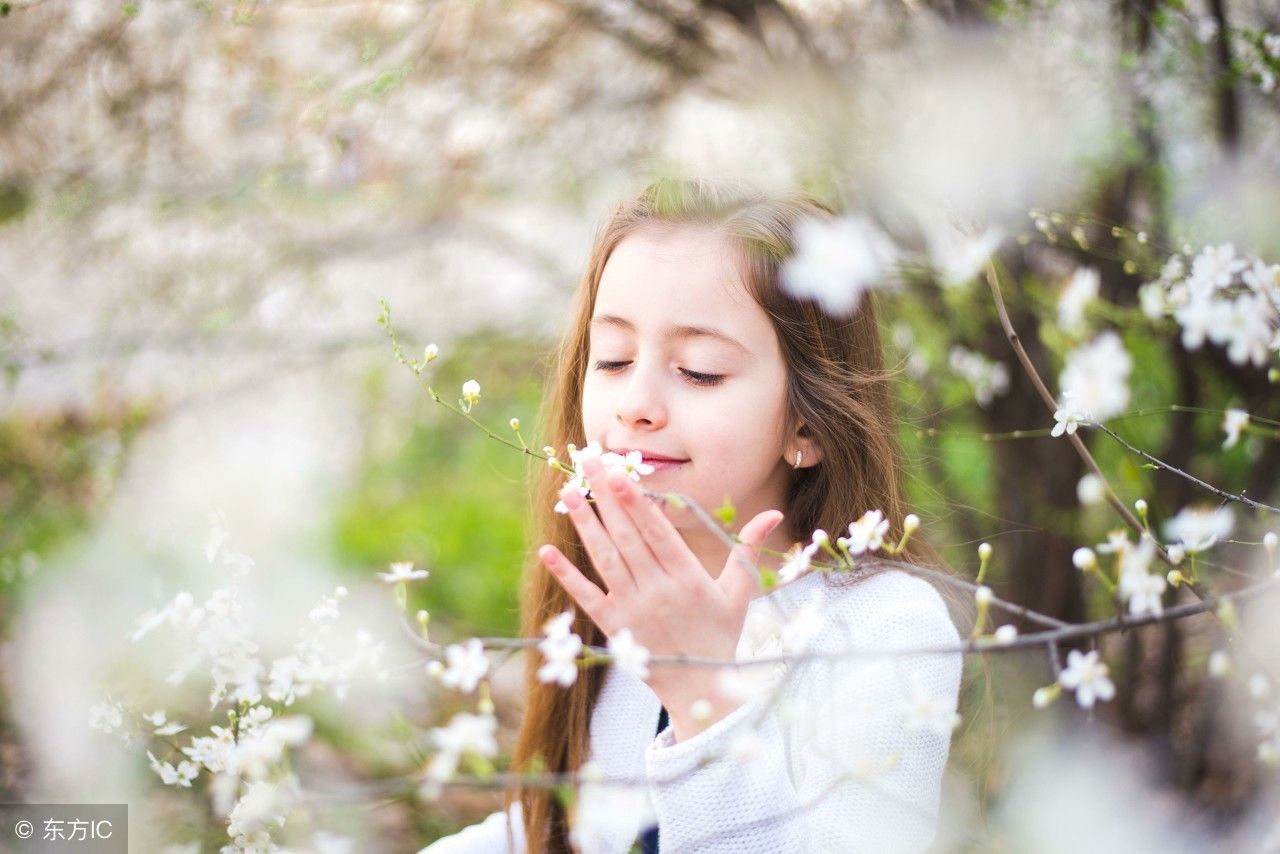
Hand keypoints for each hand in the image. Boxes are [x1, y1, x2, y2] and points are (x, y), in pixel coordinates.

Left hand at [537, 455, 784, 740]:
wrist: (701, 688)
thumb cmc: (721, 635)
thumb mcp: (740, 592)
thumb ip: (747, 550)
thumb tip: (774, 514)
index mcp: (689, 578)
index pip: (658, 533)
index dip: (638, 504)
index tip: (621, 476)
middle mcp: (658, 590)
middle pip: (627, 537)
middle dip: (607, 498)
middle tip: (588, 464)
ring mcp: (633, 608)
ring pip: (605, 559)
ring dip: (585, 525)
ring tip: (567, 493)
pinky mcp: (614, 627)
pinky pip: (587, 597)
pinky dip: (566, 575)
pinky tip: (547, 551)